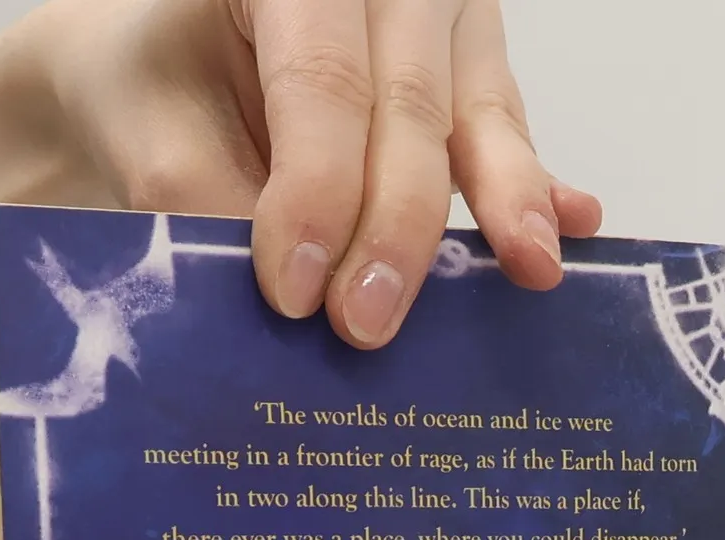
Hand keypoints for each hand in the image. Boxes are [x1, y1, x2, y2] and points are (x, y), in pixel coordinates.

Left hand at [18, 0, 602, 347]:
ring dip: (503, 201)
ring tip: (527, 267)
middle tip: (365, 324)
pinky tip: (571, 228)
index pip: (322, 83)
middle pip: (410, 105)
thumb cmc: (154, 88)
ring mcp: (438, 18)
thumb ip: (214, 205)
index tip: (294, 295)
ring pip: (477, 112)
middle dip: (395, 227)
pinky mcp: (470, 71)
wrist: (159, 66)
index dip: (317, 193)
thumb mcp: (153, 137)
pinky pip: (508, 127)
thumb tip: (287, 299)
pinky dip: (536, 184)